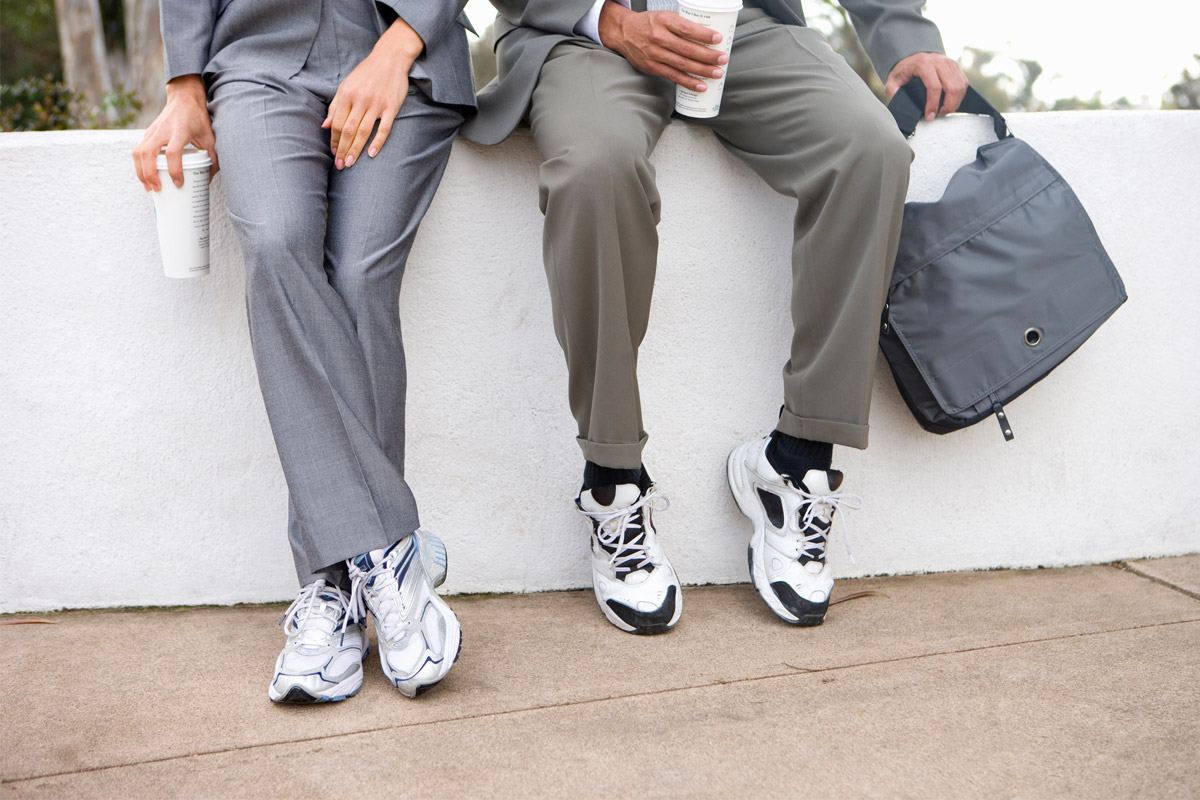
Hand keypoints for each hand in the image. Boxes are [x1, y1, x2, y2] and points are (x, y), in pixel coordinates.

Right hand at [132, 75, 217, 191]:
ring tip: (149, 187)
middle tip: (158, 190)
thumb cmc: (198, 119)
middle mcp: (162, 131)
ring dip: (141, 172)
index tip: (179, 184)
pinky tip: (145, 177)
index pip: (173, 153)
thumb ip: (212, 158)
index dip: (175, 170)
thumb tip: (207, 179)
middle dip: (150, 174)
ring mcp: (152, 131)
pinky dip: (139, 165)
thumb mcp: (210, 138)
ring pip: (138, 153)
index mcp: (180, 131)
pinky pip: (138, 151)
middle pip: (148, 154)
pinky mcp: (147, 133)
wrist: (184, 98)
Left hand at [324, 17, 423, 168]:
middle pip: (348, 130)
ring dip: (356, 149)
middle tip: (340, 165)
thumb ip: (336, 105)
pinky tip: (372, 154)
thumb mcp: (347, 85)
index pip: (337, 122)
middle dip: (342, 149)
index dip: (333, 140)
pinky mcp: (391, 107)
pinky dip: (378, 142)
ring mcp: (376, 104)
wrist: (390, 58)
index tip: (333, 153)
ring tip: (351, 163)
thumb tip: (325, 125)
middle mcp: (360, 100)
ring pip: (363, 131)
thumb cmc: (366, 73)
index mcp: (347, 94)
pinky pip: (384, 128)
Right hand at [597, 4, 726, 91]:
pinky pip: (673, 76)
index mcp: (664, 21)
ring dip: (702, 71)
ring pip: (683, 64)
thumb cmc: (648, 24)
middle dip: (708, 56)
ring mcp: (655, 54)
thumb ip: (682, 25)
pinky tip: (701, 86)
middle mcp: (659, 37)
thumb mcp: (664, 16)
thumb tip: (707, 35)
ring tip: (717, 73)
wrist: (624, 33)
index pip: (687, 29)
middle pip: (688, 49)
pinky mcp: (652, 67)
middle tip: (723, 59)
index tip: (718, 39)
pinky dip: (688, 82)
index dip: (704, 35)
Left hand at [885, 52, 968, 120]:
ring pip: (961, 85)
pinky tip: (950, 102)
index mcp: (923, 64)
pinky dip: (960, 96)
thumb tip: (900, 105)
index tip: (929, 116)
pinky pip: (964, 83)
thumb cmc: (903, 71)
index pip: (934, 87)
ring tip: (944, 110)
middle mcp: (939, 61)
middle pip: (952, 87)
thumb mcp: (892, 81)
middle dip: (947, 106)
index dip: (933, 104)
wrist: (912, 56)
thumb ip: (893, 92)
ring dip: (955, 102)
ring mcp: (949, 62)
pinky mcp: (955, 66)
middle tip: (938, 115)